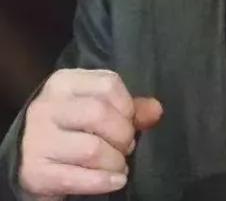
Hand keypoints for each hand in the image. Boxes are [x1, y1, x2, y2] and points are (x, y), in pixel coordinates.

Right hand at [18, 69, 162, 198]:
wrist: (30, 158)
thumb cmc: (72, 128)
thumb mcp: (97, 108)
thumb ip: (129, 107)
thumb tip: (156, 110)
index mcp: (64, 82)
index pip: (108, 84)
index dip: (128, 106)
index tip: (129, 121)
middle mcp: (47, 106)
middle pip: (100, 114)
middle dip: (123, 135)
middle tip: (126, 146)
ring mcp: (37, 139)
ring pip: (91, 149)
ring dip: (115, 161)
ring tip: (119, 165)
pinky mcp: (34, 172)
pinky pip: (76, 179)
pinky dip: (103, 182)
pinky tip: (116, 181)